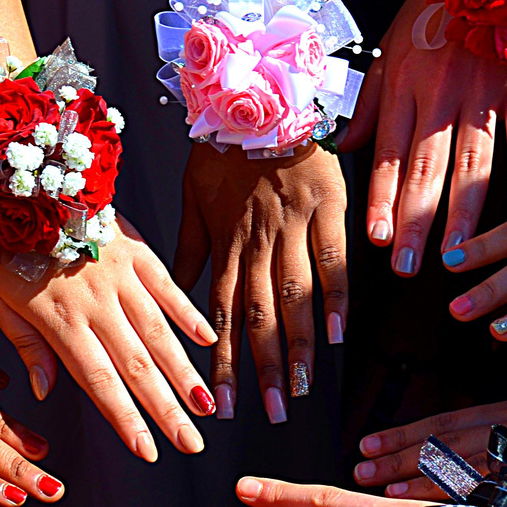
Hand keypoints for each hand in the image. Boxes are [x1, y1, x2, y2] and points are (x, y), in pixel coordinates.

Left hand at [0, 217, 216, 461]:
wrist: (11, 173)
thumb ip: (26, 344)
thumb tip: (46, 391)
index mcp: (57, 319)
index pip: (98, 381)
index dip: (125, 419)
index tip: (148, 451)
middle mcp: (95, 301)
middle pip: (137, 366)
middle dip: (167, 410)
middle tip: (192, 444)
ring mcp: (119, 274)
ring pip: (160, 332)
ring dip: (185, 373)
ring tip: (207, 406)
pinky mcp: (133, 248)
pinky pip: (167, 284)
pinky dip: (189, 313)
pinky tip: (209, 341)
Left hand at [173, 142, 348, 421]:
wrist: (258, 93)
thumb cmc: (222, 149)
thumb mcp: (190, 200)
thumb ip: (185, 253)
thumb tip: (170, 301)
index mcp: (223, 242)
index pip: (219, 314)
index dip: (221, 362)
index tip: (222, 404)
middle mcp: (254, 241)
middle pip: (257, 315)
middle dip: (260, 368)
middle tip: (265, 413)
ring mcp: (291, 225)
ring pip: (292, 296)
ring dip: (295, 346)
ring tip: (298, 390)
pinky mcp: (326, 206)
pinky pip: (331, 259)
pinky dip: (334, 299)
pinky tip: (335, 338)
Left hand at [341, 0, 506, 275]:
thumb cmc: (432, 7)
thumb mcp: (389, 49)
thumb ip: (368, 102)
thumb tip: (346, 148)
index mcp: (404, 86)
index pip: (389, 154)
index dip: (384, 198)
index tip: (378, 240)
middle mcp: (440, 93)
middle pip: (426, 167)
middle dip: (416, 220)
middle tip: (409, 266)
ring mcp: (484, 89)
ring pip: (473, 160)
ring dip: (465, 212)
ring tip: (458, 253)